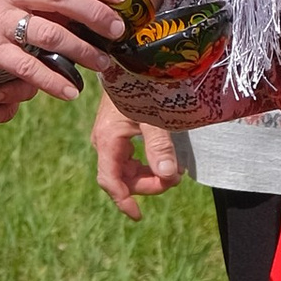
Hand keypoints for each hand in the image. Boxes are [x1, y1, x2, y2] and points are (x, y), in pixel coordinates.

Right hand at [91, 95, 182, 214]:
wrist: (129, 64)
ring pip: (127, 171)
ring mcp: (109, 140)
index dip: (123, 201)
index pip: (110, 181)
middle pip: (123, 179)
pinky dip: (147, 165)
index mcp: (108, 141)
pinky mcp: (117, 135)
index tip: (139, 216)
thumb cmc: (140, 87)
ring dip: (150, 175)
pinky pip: (130, 160)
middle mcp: (104, 143)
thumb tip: (168, 175)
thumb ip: (160, 146)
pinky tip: (164, 161)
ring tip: (175, 170)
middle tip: (176, 177)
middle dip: (149, 184)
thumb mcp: (152, 118)